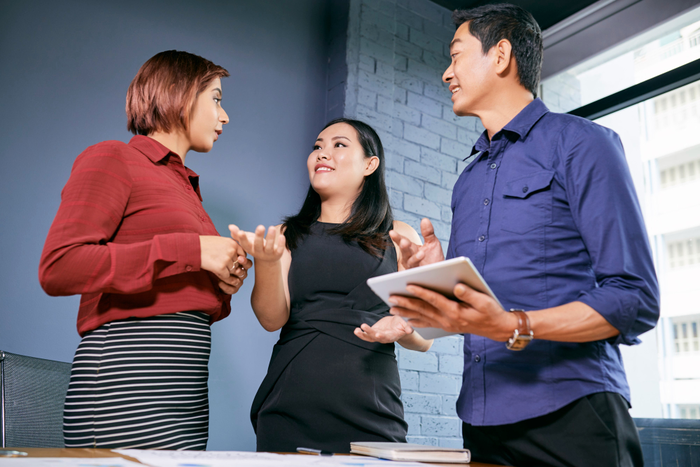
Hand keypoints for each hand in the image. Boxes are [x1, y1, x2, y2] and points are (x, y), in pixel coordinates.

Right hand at [199, 235, 250, 294]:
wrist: (192, 248)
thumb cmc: (205, 245)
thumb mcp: (221, 241)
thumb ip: (231, 248)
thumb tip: (241, 259)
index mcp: (233, 243)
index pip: (243, 255)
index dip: (237, 260)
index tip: (230, 261)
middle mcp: (232, 251)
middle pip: (238, 264)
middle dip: (231, 267)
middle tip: (221, 264)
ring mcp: (227, 259)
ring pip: (232, 271)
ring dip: (226, 272)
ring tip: (216, 266)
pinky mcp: (221, 267)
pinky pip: (226, 277)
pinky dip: (221, 276)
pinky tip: (214, 270)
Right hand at [229, 224, 285, 263]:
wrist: (267, 259)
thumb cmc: (254, 246)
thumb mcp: (247, 240)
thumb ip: (238, 234)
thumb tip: (230, 226)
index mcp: (250, 248)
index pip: (245, 244)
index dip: (242, 239)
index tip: (241, 232)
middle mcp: (258, 252)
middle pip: (258, 245)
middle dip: (259, 236)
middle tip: (260, 226)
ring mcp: (268, 254)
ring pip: (269, 247)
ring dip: (270, 238)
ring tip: (271, 227)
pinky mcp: (277, 254)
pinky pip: (280, 250)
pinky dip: (281, 243)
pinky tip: (282, 236)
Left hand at [354, 315, 413, 343]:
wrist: (397, 326)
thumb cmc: (402, 325)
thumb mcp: (406, 325)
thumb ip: (407, 328)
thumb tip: (410, 330)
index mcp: (393, 336)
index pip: (387, 337)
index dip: (382, 336)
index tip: (378, 334)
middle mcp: (384, 337)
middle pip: (376, 337)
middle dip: (370, 333)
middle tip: (364, 327)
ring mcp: (378, 335)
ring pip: (369, 337)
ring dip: (362, 335)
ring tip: (356, 330)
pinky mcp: (374, 332)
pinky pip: (366, 335)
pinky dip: (361, 333)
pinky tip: (356, 330)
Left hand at [389, 283, 516, 340]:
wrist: (496, 328)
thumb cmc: (491, 311)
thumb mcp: (484, 301)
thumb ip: (469, 293)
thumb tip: (456, 286)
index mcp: (455, 312)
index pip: (434, 300)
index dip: (421, 292)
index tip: (408, 285)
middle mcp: (448, 320)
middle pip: (423, 309)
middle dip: (406, 303)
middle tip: (391, 297)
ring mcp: (446, 324)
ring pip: (422, 317)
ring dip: (406, 312)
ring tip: (392, 308)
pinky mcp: (446, 326)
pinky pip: (428, 324)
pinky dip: (416, 321)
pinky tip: (407, 320)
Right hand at [390, 218, 443, 269]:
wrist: (441, 274)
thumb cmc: (434, 259)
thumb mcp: (432, 243)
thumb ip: (428, 232)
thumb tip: (425, 220)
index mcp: (411, 249)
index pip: (403, 241)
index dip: (397, 238)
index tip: (392, 232)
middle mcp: (409, 259)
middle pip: (405, 252)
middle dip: (404, 247)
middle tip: (404, 242)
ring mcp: (413, 269)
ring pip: (411, 263)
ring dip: (414, 259)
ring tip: (421, 254)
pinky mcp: (418, 277)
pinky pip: (416, 274)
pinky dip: (418, 272)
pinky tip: (422, 268)